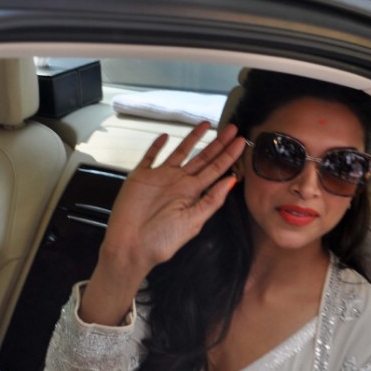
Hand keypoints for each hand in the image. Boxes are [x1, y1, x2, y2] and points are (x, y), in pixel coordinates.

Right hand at [102, 121, 244, 272]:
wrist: (131, 246)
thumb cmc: (161, 241)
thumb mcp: (193, 221)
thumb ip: (212, 200)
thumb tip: (232, 181)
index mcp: (192, 194)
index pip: (215, 171)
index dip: (228, 156)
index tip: (240, 142)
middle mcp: (179, 183)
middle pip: (203, 158)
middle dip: (218, 143)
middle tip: (232, 128)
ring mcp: (160, 178)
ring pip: (180, 152)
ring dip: (192, 139)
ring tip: (206, 124)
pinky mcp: (141, 176)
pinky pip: (150, 157)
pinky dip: (156, 146)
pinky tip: (166, 136)